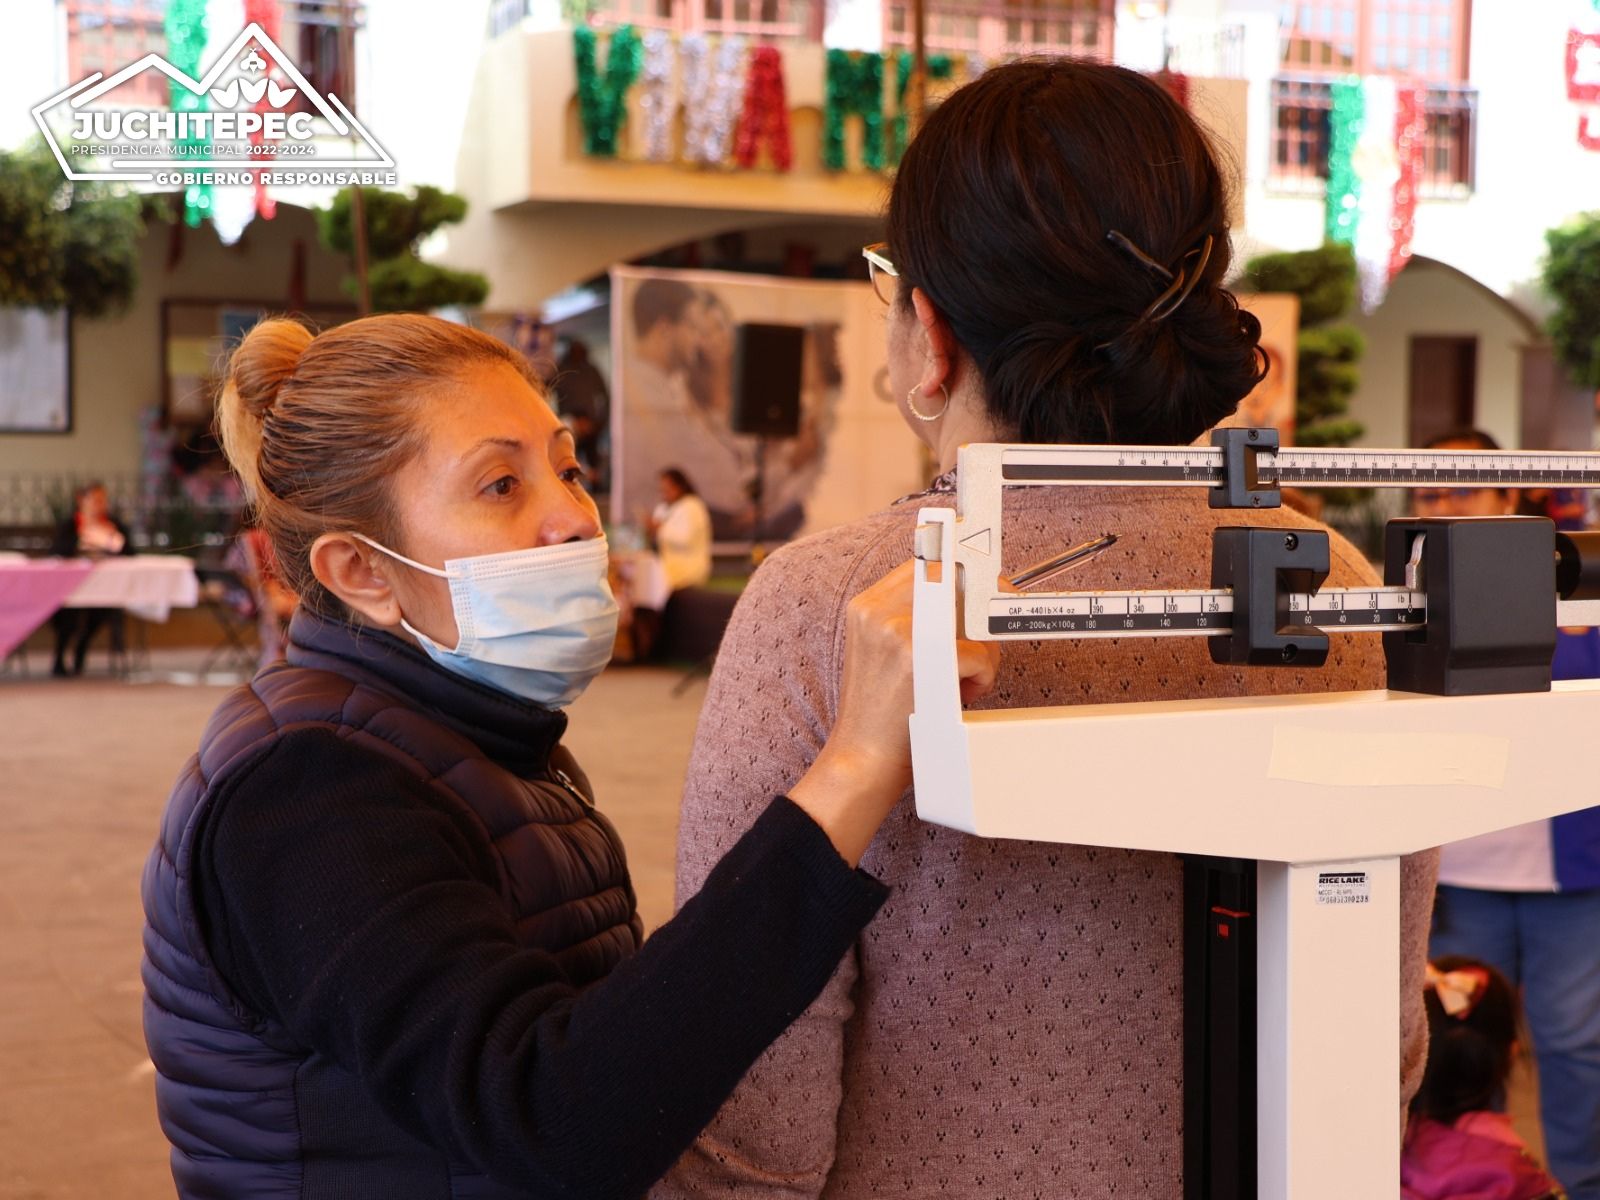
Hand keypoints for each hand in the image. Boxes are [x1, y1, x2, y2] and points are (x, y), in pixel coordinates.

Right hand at [788, 561, 999, 865]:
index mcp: (867, 606)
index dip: (963, 574)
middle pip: (955, 581)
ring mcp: (896, 631)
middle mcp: (877, 611)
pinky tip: (964, 695)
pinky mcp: (917, 658)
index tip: (985, 586)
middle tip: (991, 632)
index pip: (927, 564)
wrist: (860, 761)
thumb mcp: (881, 652)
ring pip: (972, 621)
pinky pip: (978, 654)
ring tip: (966, 681)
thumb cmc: (882, 714)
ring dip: (984, 653)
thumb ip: (913, 620)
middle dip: (984, 606)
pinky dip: (983, 678)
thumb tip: (972, 593)